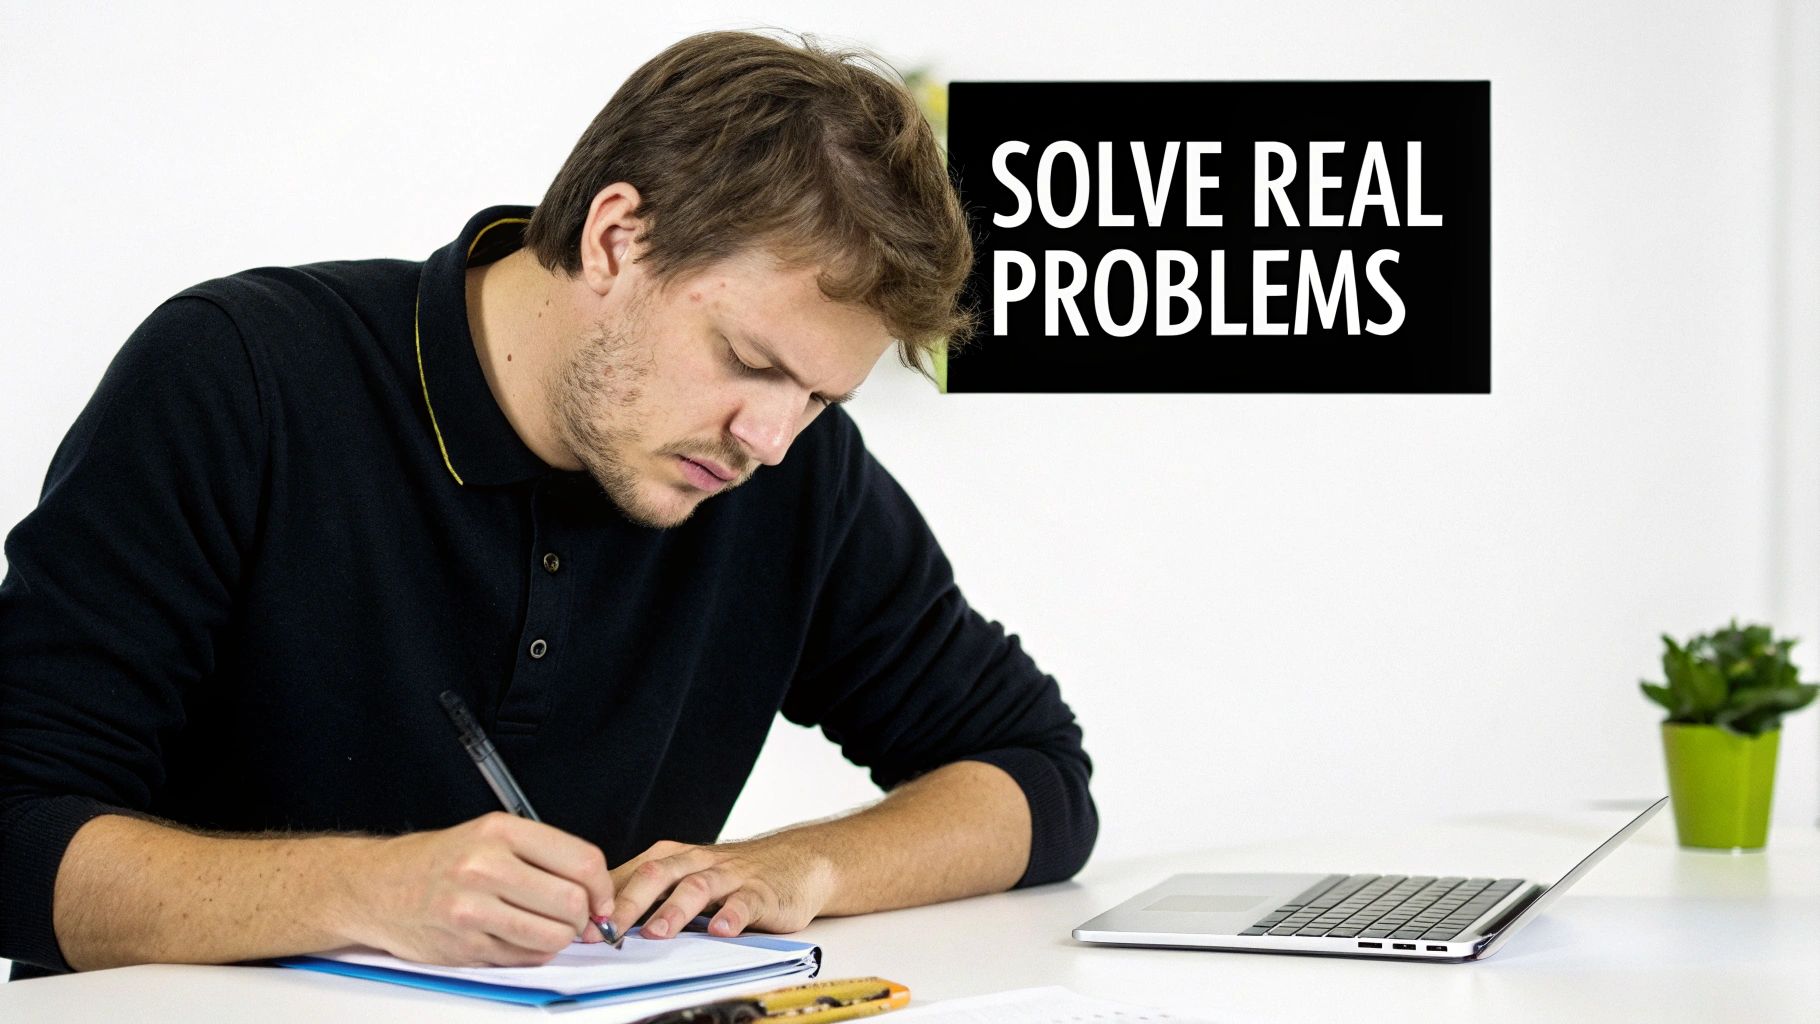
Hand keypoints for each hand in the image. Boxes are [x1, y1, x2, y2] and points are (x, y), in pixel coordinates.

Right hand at [342, 812, 616, 966]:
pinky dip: (532, 953)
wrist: (377, 887)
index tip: (602, 898)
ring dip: (560, 939)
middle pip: (571, 902)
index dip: (602, 886)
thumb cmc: (439, 861)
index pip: (582, 860)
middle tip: (577, 919)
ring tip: (546, 928)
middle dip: (584, 917)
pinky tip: (517, 937)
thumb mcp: (489, 835)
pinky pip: (524, 958)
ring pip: (552, 936)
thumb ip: (543, 857)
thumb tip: (596, 893)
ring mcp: (473, 909)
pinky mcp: (465, 946)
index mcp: (500, 831)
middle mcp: (486, 867)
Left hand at [605, 835, 836, 940]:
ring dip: (674, 910)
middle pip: (656, 876)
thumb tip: (597, 925)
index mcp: (672, 860)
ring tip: (657, 932)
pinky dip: (732, 916)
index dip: (602, 901)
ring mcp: (730, 877)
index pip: (629, 876)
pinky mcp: (761, 892)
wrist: (797, 861)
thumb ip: (649, 897)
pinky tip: (721, 930)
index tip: (579, 927)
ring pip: (696, 887)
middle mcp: (696, 863)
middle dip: (627, 904)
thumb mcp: (686, 879)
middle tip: (606, 930)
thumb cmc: (733, 876)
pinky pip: (744, 902)